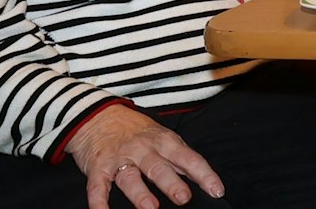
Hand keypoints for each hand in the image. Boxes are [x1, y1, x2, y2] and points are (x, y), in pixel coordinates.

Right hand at [65, 103, 222, 208]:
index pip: (188, 158)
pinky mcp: (99, 167)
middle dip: (172, 183)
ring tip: (150, 208)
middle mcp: (143, 149)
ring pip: (130, 177)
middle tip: (184, 198)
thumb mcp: (162, 138)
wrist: (98, 115)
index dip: (204, 174)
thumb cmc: (137, 131)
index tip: (217, 190)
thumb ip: (179, 158)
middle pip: (159, 167)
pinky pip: (98, 186)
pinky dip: (99, 201)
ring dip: (140, 193)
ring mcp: (120, 158)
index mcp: (165, 141)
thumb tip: (203, 181)